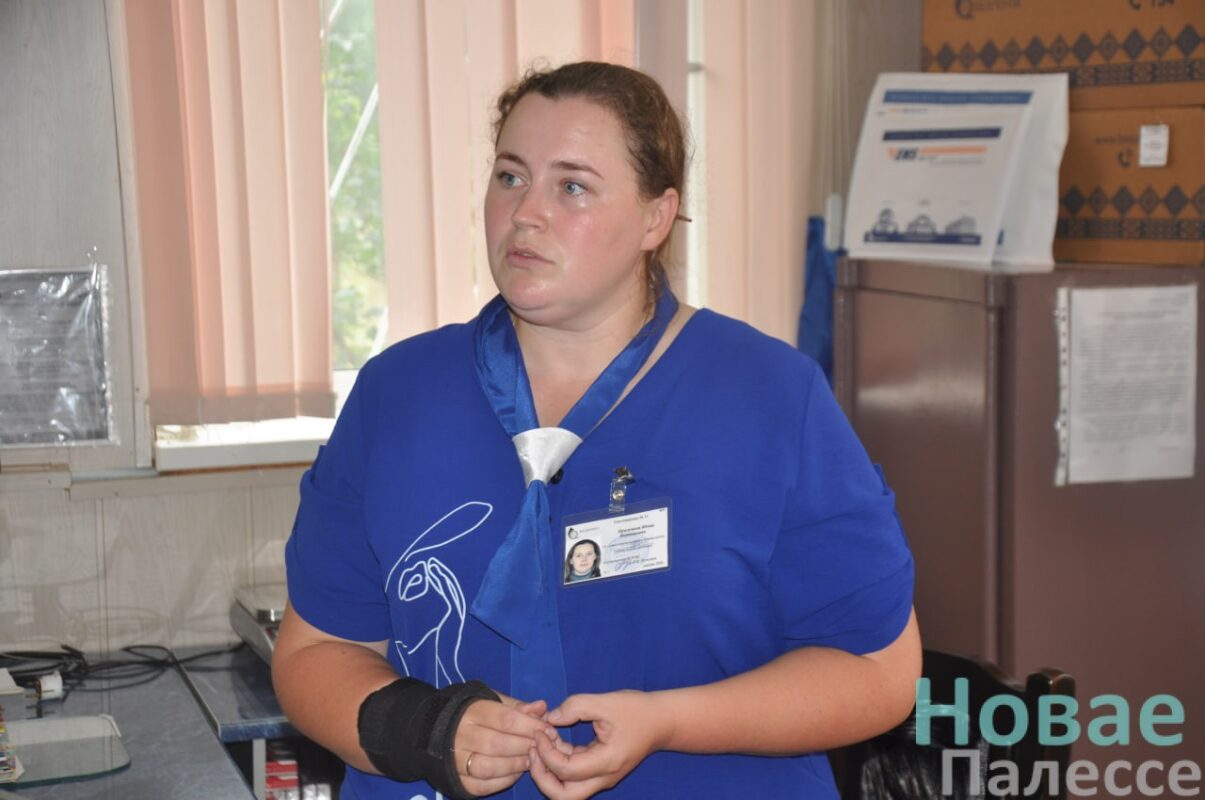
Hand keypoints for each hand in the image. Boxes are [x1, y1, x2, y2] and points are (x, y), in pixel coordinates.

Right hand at [453, 693, 551, 796]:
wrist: (434, 729)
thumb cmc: (473, 713)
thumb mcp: (492, 701)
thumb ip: (517, 706)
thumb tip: (542, 708)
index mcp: (471, 711)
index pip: (505, 719)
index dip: (529, 726)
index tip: (548, 730)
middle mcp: (459, 735)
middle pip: (497, 744)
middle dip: (524, 747)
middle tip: (542, 748)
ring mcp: (455, 759)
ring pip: (487, 767)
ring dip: (514, 766)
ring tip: (530, 761)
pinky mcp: (455, 779)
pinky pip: (480, 785)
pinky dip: (502, 781)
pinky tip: (515, 773)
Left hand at [529, 690, 670, 798]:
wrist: (661, 721)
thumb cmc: (637, 710)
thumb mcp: (607, 702)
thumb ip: (576, 707)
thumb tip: (550, 718)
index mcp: (606, 763)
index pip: (566, 770)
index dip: (546, 752)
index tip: (541, 730)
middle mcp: (603, 777)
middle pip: (563, 796)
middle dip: (541, 777)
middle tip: (533, 750)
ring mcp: (601, 777)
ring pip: (566, 790)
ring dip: (549, 770)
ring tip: (542, 741)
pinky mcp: (599, 770)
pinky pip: (573, 775)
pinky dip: (559, 761)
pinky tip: (555, 738)